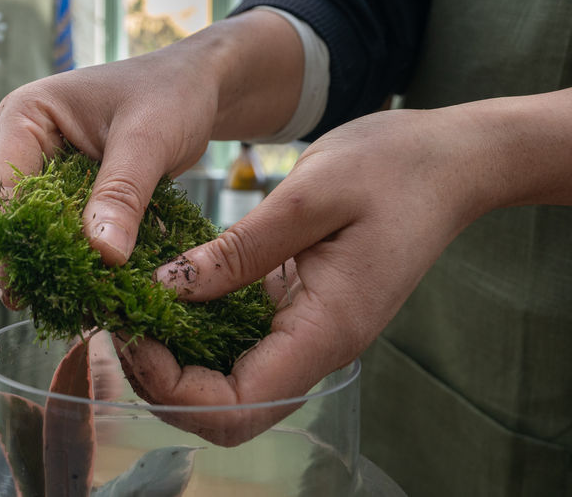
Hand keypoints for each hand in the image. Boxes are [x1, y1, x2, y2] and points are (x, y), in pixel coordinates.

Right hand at [0, 10, 304, 306]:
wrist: (202, 85)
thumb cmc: (173, 93)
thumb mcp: (148, 140)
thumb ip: (123, 194)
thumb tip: (102, 254)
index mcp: (26, 116)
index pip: (4, 187)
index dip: (8, 241)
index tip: (16, 289)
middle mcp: (29, 143)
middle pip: (19, 214)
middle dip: (36, 260)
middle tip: (50, 309)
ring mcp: (51, 167)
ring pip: (46, 228)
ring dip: (62, 265)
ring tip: (74, 311)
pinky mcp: (76, 189)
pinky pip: (74, 229)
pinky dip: (87, 257)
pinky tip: (99, 293)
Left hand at [117, 107, 489, 443]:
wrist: (448, 163)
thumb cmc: (392, 168)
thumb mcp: (307, 197)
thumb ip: (237, 251)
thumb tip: (167, 289)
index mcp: (324, 331)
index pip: (237, 405)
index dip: (174, 387)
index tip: (135, 332)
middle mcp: (315, 347)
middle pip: (226, 409)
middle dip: (163, 379)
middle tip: (123, 318)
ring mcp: (307, 332)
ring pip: (228, 383)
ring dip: (174, 359)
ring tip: (133, 306)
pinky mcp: (297, 310)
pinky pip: (239, 342)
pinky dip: (197, 330)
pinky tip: (166, 292)